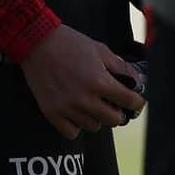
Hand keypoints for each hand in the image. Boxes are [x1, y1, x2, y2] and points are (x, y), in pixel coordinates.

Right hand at [19, 25, 145, 139]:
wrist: (37, 42)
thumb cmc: (69, 42)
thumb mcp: (98, 48)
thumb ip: (119, 66)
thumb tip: (136, 80)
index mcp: (99, 80)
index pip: (129, 100)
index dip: (137, 101)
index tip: (136, 101)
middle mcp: (85, 98)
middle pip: (114, 120)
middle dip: (118, 111)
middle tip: (113, 103)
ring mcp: (68, 108)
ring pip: (94, 127)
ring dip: (96, 117)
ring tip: (91, 104)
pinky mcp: (52, 113)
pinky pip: (72, 133)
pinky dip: (76, 125)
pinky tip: (75, 112)